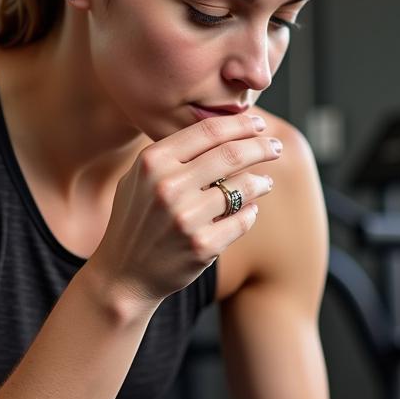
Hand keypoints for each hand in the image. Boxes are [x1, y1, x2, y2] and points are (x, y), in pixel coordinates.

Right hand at [89, 113, 281, 303]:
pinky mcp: (203, 245)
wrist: (124, 274)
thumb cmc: (137, 220)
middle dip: (261, 147)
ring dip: (261, 182)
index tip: (259, 125)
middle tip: (275, 148)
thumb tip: (223, 129)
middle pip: (231, 154)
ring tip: (265, 182)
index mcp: (152, 162)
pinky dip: (250, 212)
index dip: (241, 124)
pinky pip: (243, 219)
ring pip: (243, 187)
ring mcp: (186, 217)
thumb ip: (172, 154)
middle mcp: (168, 186)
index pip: (208, 131)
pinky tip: (249, 210)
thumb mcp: (139, 178)